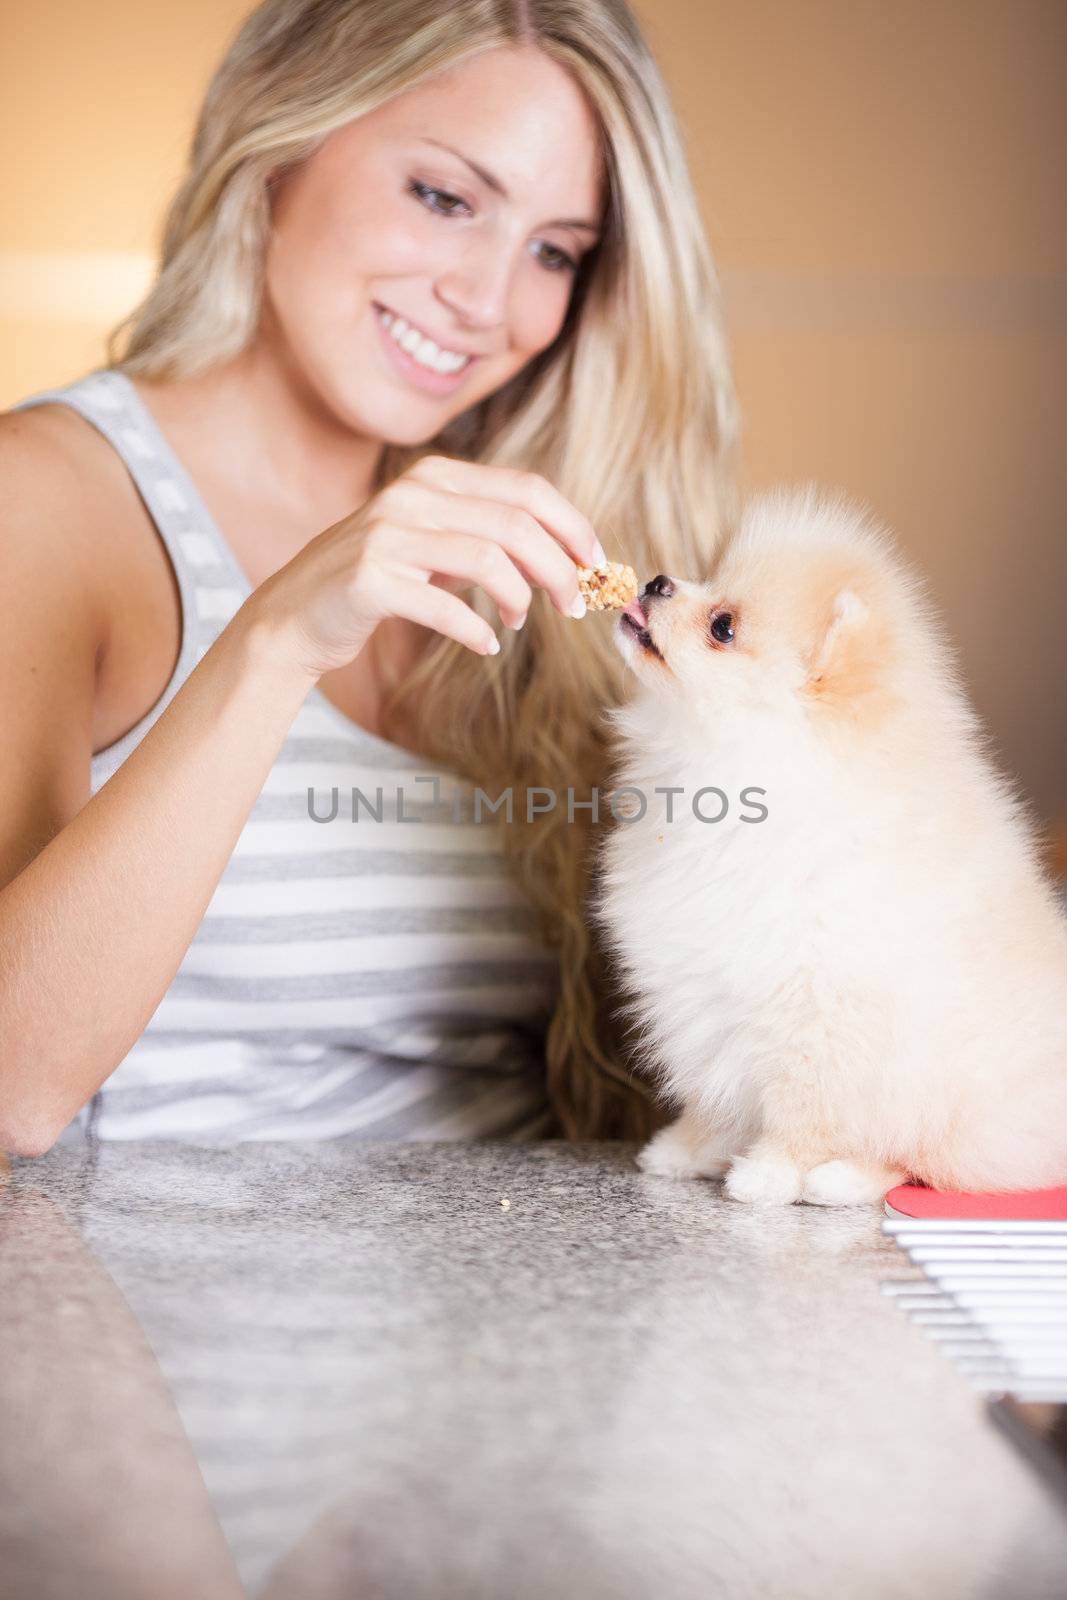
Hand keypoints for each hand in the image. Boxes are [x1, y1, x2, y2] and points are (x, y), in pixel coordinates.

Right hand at [251, 454, 606, 678]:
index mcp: (435, 477)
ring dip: (522, 597)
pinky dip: (476, 628)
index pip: (527, 489)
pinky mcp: (370, 580)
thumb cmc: (379, 582)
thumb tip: (567, 559)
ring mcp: (388, 535)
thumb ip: (490, 537)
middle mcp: (412, 495)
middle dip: (560, 568)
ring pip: (489, 558)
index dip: (573, 527)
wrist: (295, 614)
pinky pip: (444, 605)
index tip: (597, 564)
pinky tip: (486, 643)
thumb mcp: (435, 544)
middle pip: (517, 524)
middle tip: (574, 605)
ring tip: (521, 622)